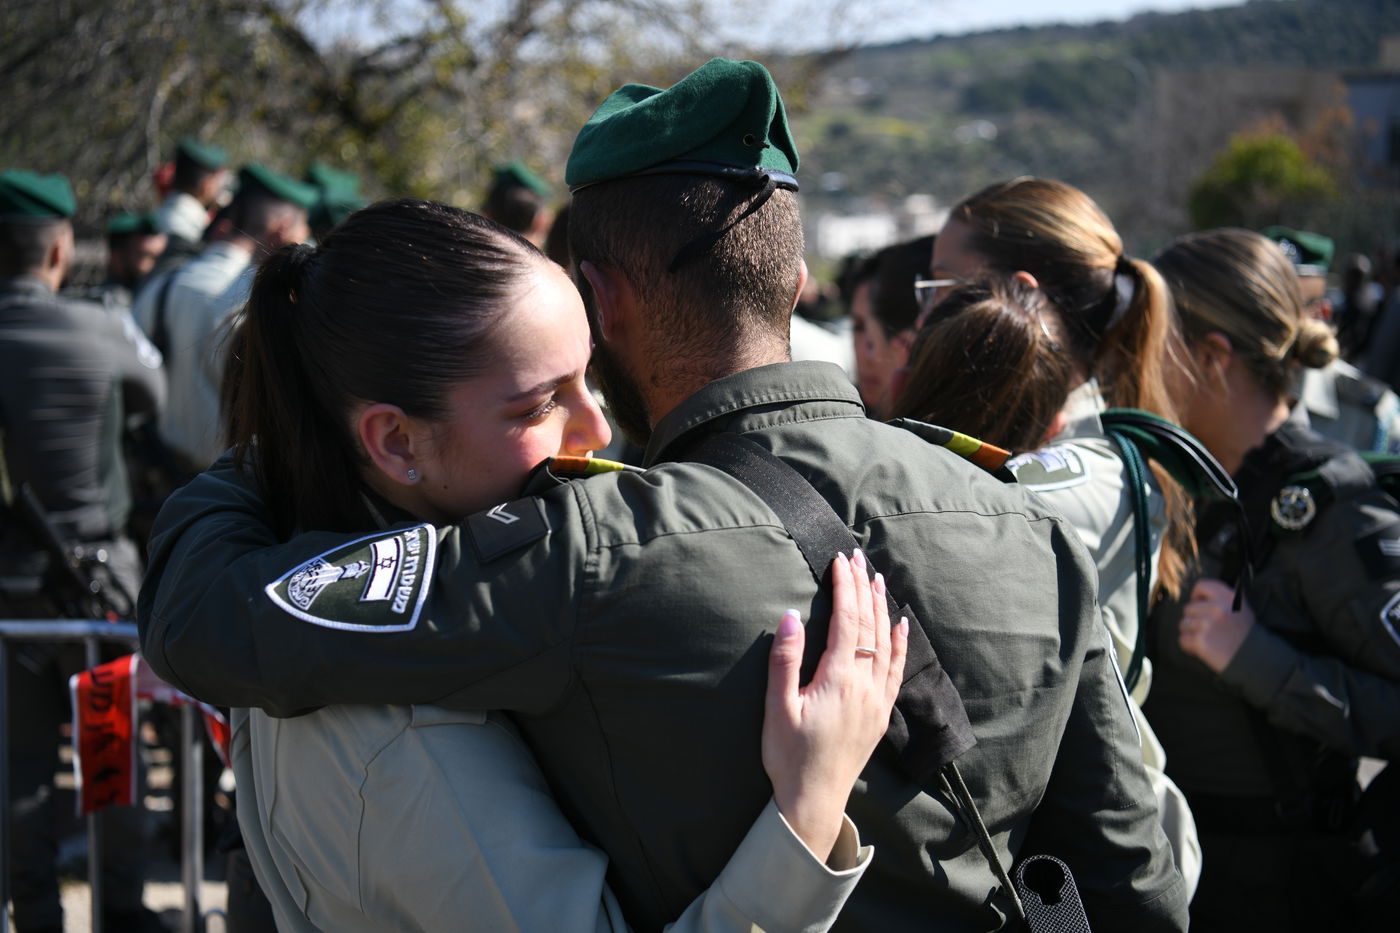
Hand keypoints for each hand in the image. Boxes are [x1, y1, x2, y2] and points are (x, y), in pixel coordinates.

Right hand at [762, 549, 908, 860]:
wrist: (814, 799)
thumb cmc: (789, 755)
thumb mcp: (778, 708)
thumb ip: (785, 661)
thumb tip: (789, 615)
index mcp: (839, 679)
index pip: (846, 621)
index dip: (845, 587)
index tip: (840, 560)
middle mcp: (865, 684)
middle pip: (869, 626)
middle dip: (863, 588)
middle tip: (857, 557)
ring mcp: (877, 699)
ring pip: (886, 643)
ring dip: (882, 608)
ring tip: (877, 579)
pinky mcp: (881, 712)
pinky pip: (897, 669)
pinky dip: (901, 643)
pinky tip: (902, 625)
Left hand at [1178, 577, 1253, 673]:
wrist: (1255, 660)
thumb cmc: (1246, 635)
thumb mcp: (1241, 609)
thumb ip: (1223, 599)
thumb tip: (1198, 596)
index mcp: (1229, 597)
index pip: (1202, 585)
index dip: (1197, 596)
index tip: (1199, 604)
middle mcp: (1218, 608)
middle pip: (1188, 608)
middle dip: (1194, 620)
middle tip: (1208, 631)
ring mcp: (1208, 624)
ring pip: (1184, 624)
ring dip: (1191, 634)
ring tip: (1208, 640)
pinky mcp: (1201, 640)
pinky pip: (1183, 640)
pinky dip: (1189, 646)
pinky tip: (1203, 650)